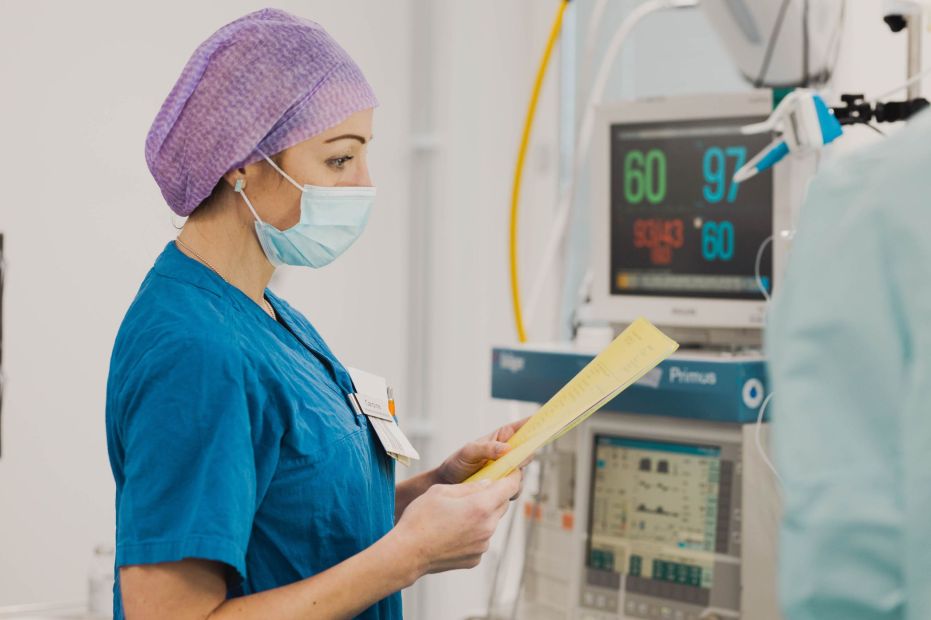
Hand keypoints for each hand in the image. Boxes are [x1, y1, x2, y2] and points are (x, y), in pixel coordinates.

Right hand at [391, 470, 521, 574]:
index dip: (513, 476)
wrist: (407, 553)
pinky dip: (473, 533)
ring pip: (491, 523)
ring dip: (482, 515)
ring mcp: (483, 545)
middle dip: (494, 495)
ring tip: (456, 515)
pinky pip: (481, 539)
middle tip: (477, 491)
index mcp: (481, 506)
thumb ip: (469, 487)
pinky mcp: (475, 558)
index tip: (512, 471)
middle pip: (502, 505)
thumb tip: (487, 484)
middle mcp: (487, 527)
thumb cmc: (420, 518)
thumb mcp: (442, 491)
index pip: (510, 487)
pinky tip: (452, 532)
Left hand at [435, 417, 530, 484]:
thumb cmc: (457, 462)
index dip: (536, 423)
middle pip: (528, 450)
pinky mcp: (505, 483)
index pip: (523, 427)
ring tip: (495, 478)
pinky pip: (515, 487)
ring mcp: (508, 468)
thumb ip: (487, 448)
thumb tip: (507, 449)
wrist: (449, 484)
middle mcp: (508, 451)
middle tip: (514, 462)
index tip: (549, 419)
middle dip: (526, 456)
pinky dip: (510, 490)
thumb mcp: (469, 451)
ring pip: (523, 471)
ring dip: (514, 477)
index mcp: (501, 437)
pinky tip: (497, 490)